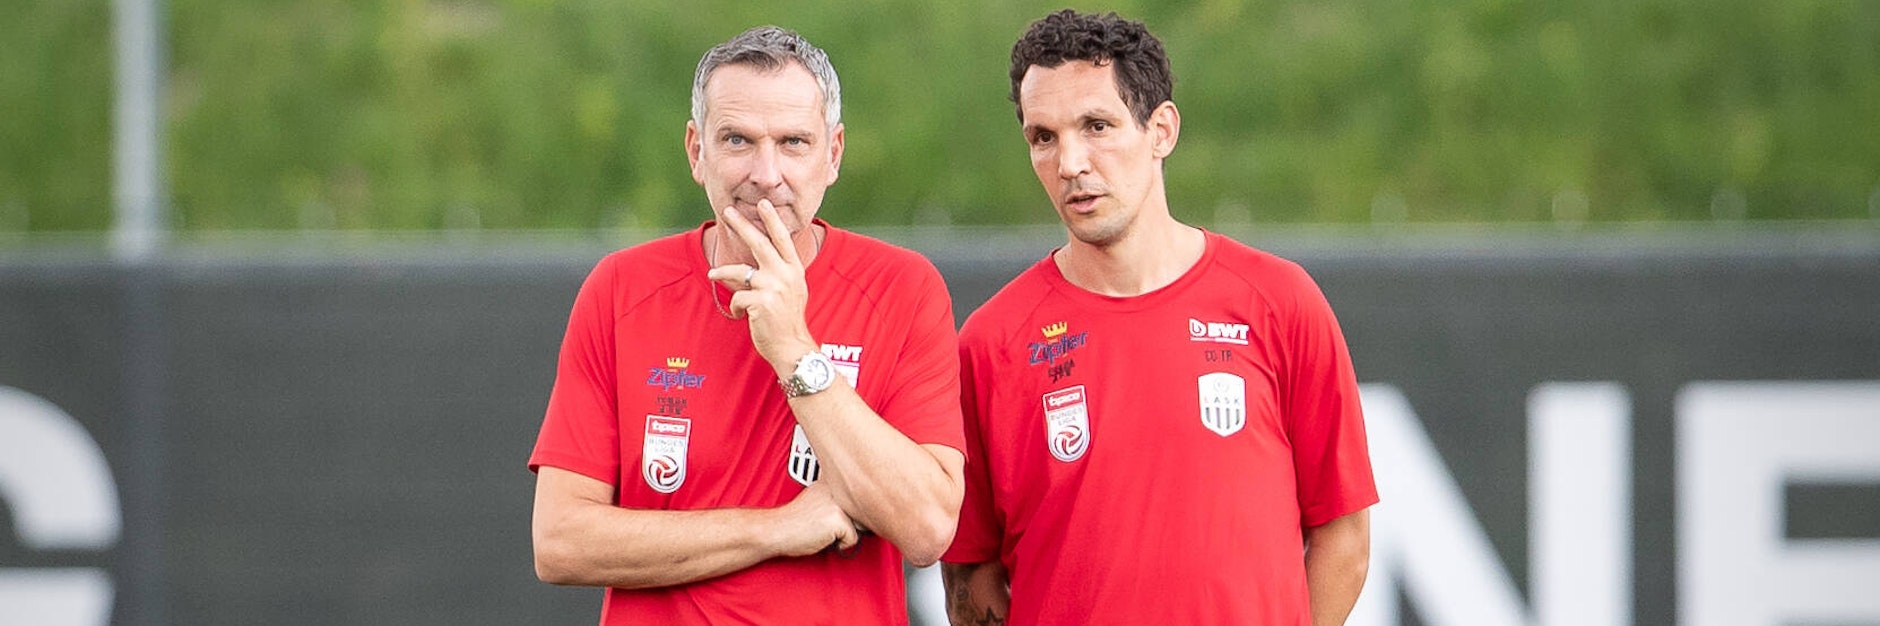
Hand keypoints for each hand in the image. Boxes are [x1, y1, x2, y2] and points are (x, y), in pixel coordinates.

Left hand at [706, 199, 818, 370]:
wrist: (792, 347)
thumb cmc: (787, 320)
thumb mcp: (791, 291)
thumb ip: (777, 274)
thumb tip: (748, 267)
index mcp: (794, 270)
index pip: (782, 239)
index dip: (772, 220)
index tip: (763, 203)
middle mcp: (786, 275)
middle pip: (760, 243)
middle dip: (743, 224)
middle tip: (729, 211)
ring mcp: (773, 287)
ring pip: (739, 271)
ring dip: (722, 271)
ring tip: (712, 273)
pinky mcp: (760, 301)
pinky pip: (737, 296)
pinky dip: (736, 306)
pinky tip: (744, 315)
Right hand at [770, 481, 860, 557]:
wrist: (776, 530)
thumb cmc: (794, 523)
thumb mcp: (818, 502)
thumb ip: (837, 501)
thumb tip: (863, 514)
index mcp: (832, 481)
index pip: (858, 500)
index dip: (848, 515)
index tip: (828, 517)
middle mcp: (838, 488)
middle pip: (862, 514)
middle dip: (848, 525)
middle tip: (821, 525)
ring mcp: (839, 503)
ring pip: (859, 528)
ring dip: (842, 534)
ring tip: (821, 530)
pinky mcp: (840, 519)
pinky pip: (852, 540)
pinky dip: (838, 545)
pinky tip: (820, 537)